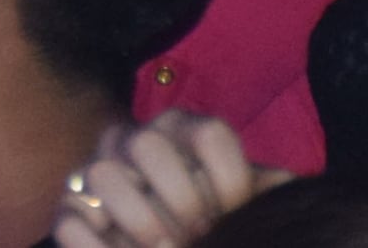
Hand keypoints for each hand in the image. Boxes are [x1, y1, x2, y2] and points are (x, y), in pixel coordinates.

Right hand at [61, 113, 265, 247]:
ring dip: (141, 222)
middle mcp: (136, 139)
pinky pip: (69, 217)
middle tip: (201, 235)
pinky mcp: (70, 207)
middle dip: (180, 199)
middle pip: (148, 144)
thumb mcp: (242, 204)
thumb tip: (297, 187)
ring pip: (102, 174)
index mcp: (184, 131)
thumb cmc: (212, 218)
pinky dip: (94, 242)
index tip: (234, 214)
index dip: (229, 181)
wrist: (173, 241)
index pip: (209, 136)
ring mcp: (97, 169)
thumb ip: (266, 192)